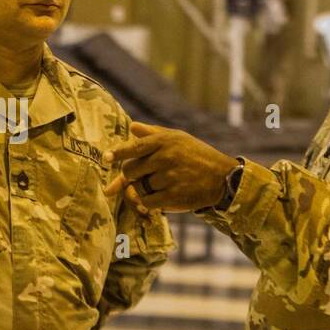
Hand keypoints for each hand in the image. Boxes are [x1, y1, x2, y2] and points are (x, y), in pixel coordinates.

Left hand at [104, 121, 238, 212]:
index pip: (135, 146)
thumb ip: (153, 134)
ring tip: (158, 185)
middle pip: (130, 170)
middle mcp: (166, 157)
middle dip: (131, 176)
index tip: (106, 158)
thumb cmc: (196, 156)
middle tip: (142, 176)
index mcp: (164, 141)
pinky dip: (149, 202)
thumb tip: (132, 126)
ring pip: (138, 187)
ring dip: (143, 190)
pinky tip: (159, 198)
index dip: (118, 153)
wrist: (223, 177)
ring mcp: (170, 177)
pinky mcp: (174, 195)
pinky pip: (148, 201)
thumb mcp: (178, 138)